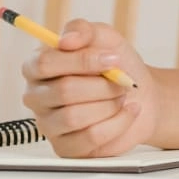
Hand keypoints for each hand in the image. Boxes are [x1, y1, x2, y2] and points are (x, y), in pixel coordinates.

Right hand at [20, 19, 159, 157]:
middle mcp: (37, 96)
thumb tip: (65, 39)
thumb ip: (83, 30)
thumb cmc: (116, 64)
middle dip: (103, 84)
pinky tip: (127, 111)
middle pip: (64, 91)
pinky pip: (90, 138)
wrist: (141, 94)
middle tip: (122, 80)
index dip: (82, 61)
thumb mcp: (103, 36)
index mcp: (38, 66)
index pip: (44, 63)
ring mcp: (49, 125)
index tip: (112, 58)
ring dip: (109, 103)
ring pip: (75, 116)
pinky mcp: (67, 148)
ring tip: (122, 95)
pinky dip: (118, 122)